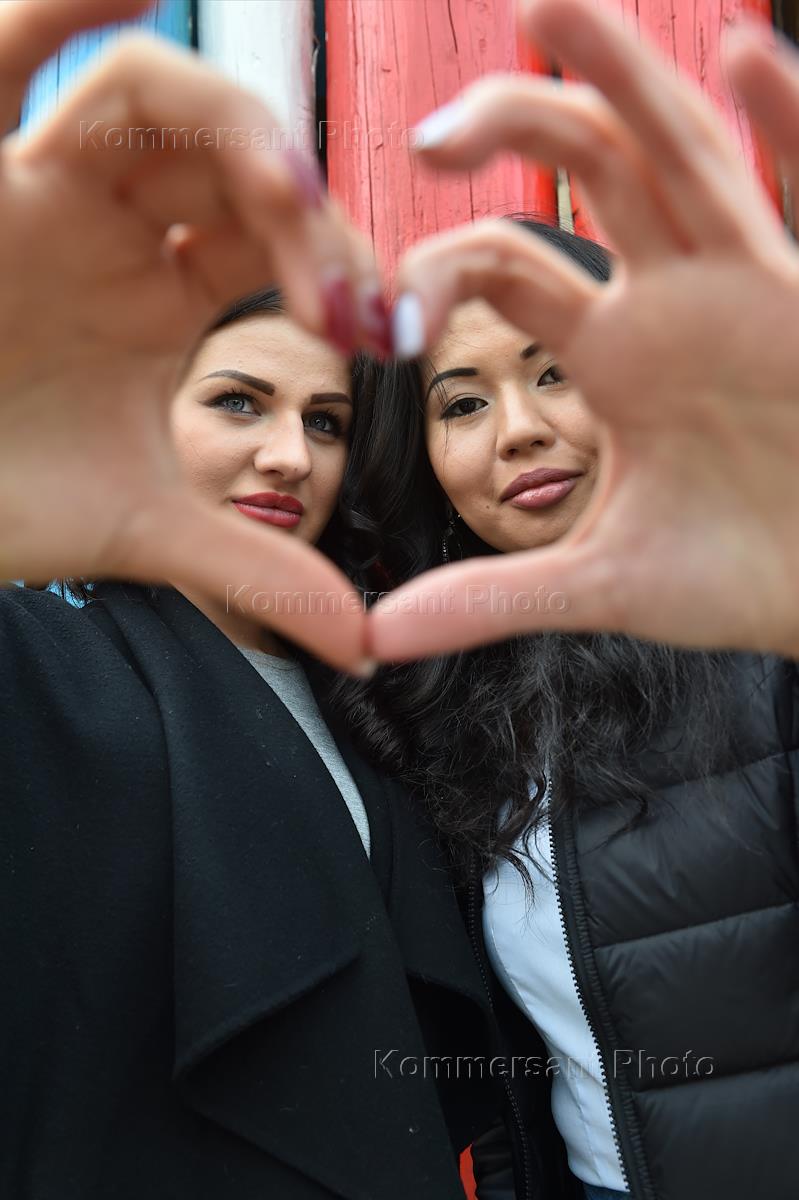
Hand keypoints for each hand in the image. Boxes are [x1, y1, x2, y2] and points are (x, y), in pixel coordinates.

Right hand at [0, 0, 381, 672]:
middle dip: (306, 220)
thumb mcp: (143, 529)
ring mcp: (36, 185)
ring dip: (236, 131)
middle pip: (236, 171)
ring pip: (149, 99)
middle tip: (345, 297)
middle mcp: (111, 226)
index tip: (386, 333)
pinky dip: (65, 5)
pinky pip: (6, 51)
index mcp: (161, 296)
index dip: (343, 272)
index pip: (280, 246)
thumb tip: (365, 644)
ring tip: (294, 194)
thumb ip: (256, 568)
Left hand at [369, 0, 798, 663]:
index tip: (386, 313)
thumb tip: (376, 638)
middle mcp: (673, 298)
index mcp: (615, 351)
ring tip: (548, 8)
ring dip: (624, 76)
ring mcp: (750, 285)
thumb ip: (489, 596)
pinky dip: (786, 129)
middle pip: (588, 174)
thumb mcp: (603, 583)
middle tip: (431, 128)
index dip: (440, 266)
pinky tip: (745, 53)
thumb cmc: (750, 573)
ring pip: (679, 153)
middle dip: (516, 125)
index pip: (509, 265)